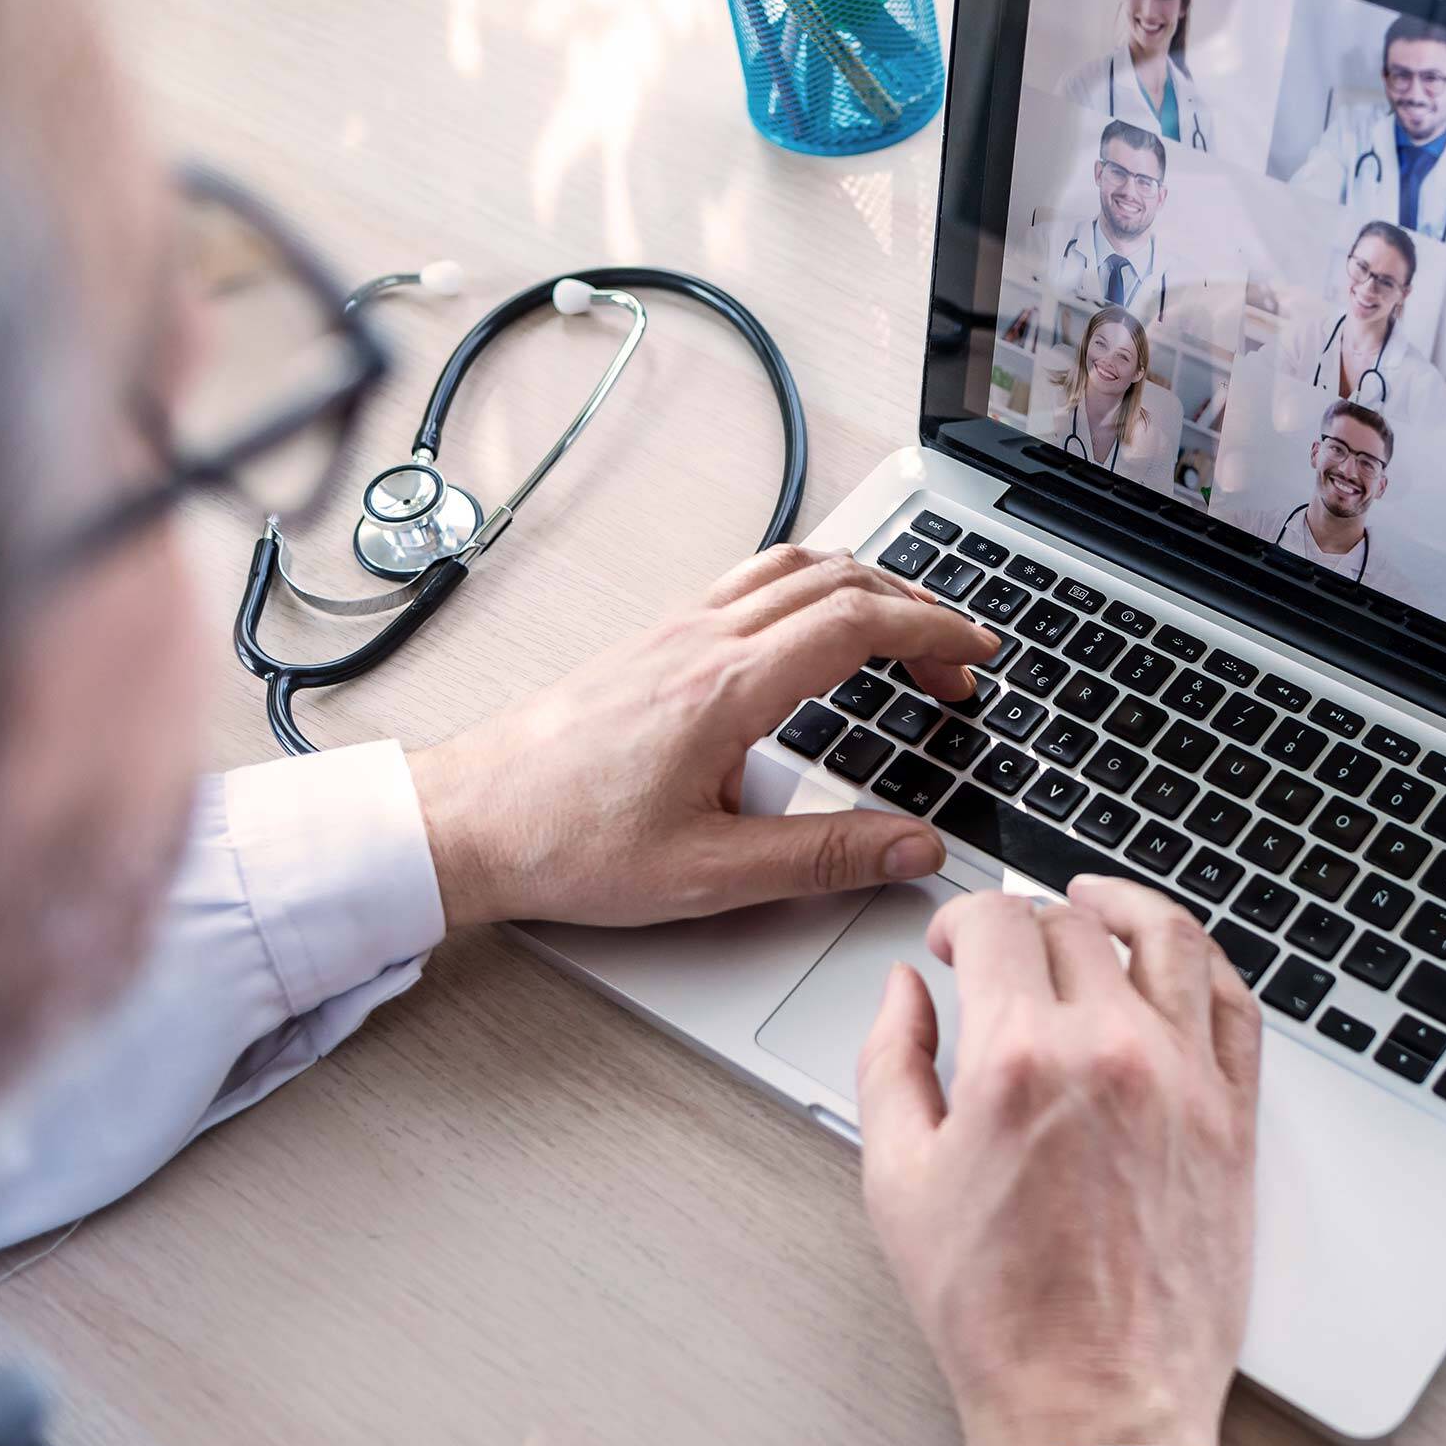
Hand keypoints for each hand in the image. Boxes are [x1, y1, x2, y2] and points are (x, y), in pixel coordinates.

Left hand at [405, 545, 998, 927]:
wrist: (466, 821)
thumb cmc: (566, 844)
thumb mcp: (709, 876)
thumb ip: (824, 857)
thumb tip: (912, 848)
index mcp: (726, 688)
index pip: (857, 625)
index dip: (934, 632)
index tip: (979, 654)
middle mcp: (701, 642)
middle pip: (836, 581)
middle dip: (915, 610)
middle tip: (959, 661)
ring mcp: (672, 633)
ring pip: (791, 569)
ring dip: (863, 585)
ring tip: (905, 627)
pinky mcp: (652, 644)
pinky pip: (749, 583)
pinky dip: (809, 587)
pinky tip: (813, 625)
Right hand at [857, 876, 1263, 1445]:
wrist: (1093, 1399)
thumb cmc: (998, 1311)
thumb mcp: (897, 1180)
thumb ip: (891, 1062)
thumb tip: (902, 992)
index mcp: (1021, 1060)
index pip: (999, 924)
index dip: (964, 917)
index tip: (953, 943)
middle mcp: (1112, 1050)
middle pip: (1075, 926)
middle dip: (1028, 921)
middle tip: (1005, 947)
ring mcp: (1186, 1079)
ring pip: (1169, 938)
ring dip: (1126, 906)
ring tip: (1098, 904)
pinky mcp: (1235, 1117)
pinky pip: (1235, 1005)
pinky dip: (1203, 966)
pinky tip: (1176, 963)